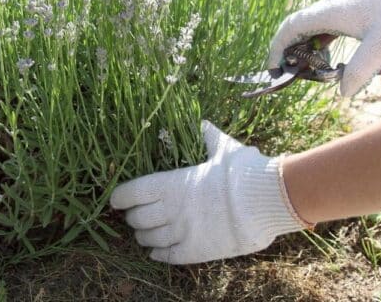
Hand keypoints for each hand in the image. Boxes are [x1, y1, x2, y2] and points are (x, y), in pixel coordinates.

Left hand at [110, 121, 305, 264]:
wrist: (265, 201)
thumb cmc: (243, 171)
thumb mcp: (224, 150)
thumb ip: (209, 139)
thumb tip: (204, 124)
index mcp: (171, 183)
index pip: (132, 192)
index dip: (120, 197)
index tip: (116, 200)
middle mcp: (171, 209)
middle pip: (137, 218)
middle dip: (133, 218)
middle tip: (135, 217)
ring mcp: (182, 231)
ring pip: (149, 239)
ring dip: (144, 237)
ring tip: (145, 235)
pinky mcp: (196, 250)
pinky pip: (168, 256)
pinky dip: (158, 254)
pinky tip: (156, 252)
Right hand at [267, 0, 380, 96]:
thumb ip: (360, 72)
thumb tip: (341, 93)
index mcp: (330, 11)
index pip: (290, 27)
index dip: (276, 48)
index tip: (273, 68)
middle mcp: (333, 4)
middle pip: (300, 27)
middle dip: (292, 52)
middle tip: (293, 74)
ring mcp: (345, 3)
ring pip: (315, 26)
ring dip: (310, 48)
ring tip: (317, 69)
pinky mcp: (358, 5)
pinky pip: (330, 24)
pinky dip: (325, 41)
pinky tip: (338, 56)